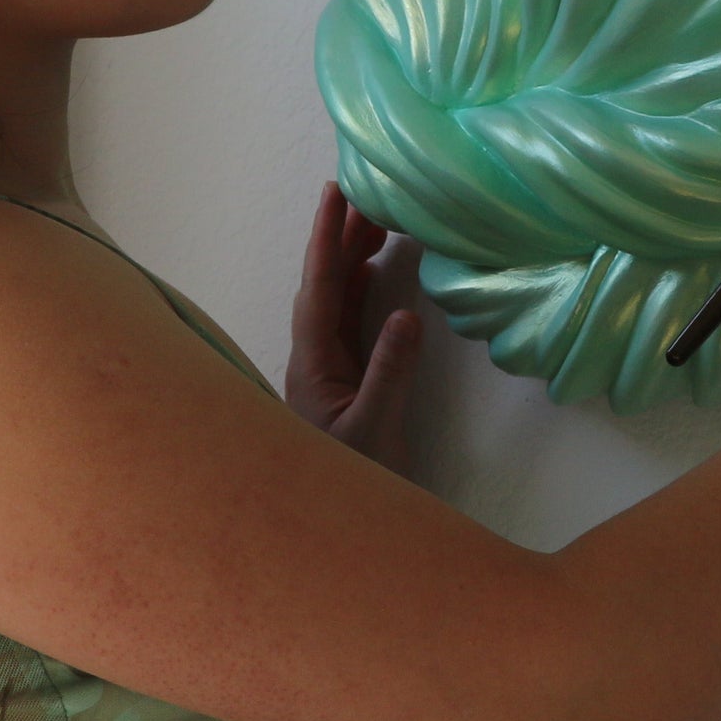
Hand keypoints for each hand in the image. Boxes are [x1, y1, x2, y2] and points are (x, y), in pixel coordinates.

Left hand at [285, 181, 421, 475]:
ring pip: (336, 299)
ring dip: (351, 258)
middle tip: (364, 190)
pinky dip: (361, 288)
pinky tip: (374, 272)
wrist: (335, 529)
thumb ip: (389, 374)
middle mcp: (313, 356)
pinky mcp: (342, 379)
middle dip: (340, 236)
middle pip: (325, 284)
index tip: (335, 194)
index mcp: (313, 361)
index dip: (326, 238)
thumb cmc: (351, 483)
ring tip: (374, 219)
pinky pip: (349, 319)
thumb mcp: (375, 430)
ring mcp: (326, 367)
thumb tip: (408, 314)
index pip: (319, 287)